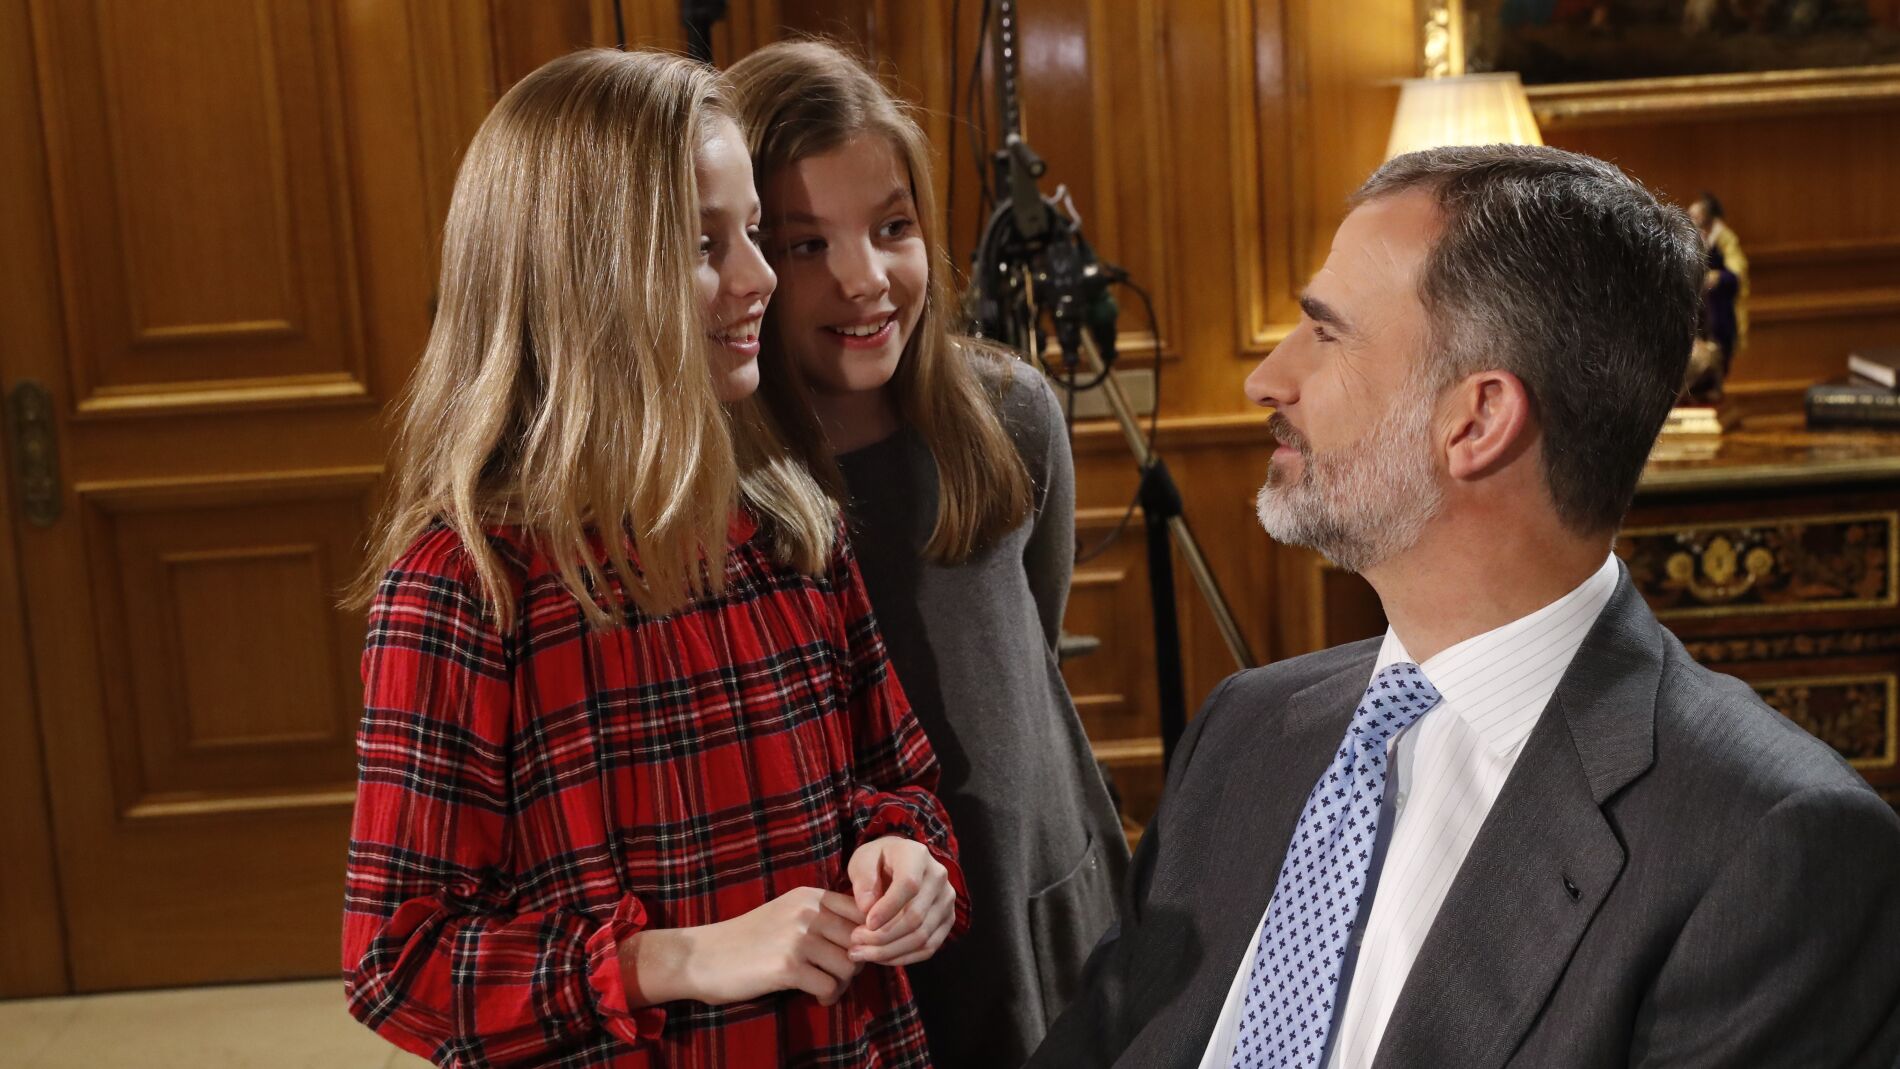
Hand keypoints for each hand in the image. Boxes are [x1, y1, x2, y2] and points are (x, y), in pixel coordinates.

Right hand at [621, 887, 866, 1007]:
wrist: (703, 957)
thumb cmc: (748, 940)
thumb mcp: (788, 915)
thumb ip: (823, 918)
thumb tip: (867, 937)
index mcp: (809, 896)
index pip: (862, 912)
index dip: (865, 937)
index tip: (852, 953)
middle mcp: (807, 912)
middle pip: (859, 941)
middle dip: (855, 963)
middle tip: (836, 975)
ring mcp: (797, 938)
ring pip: (849, 966)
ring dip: (842, 983)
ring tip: (825, 987)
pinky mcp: (787, 967)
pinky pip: (829, 986)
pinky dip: (827, 997)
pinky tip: (816, 997)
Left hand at [844, 836, 956, 966]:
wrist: (900, 862)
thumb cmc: (878, 861)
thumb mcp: (863, 859)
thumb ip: (863, 880)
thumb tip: (867, 908)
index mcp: (918, 856)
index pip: (909, 885)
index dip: (888, 908)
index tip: (866, 924)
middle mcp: (939, 878)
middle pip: (915, 916)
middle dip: (882, 936)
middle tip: (855, 942)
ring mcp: (946, 900)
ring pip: (922, 936)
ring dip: (890, 951)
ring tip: (861, 953)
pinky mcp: (947, 920)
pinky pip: (929, 947)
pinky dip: (903, 957)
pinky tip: (881, 958)